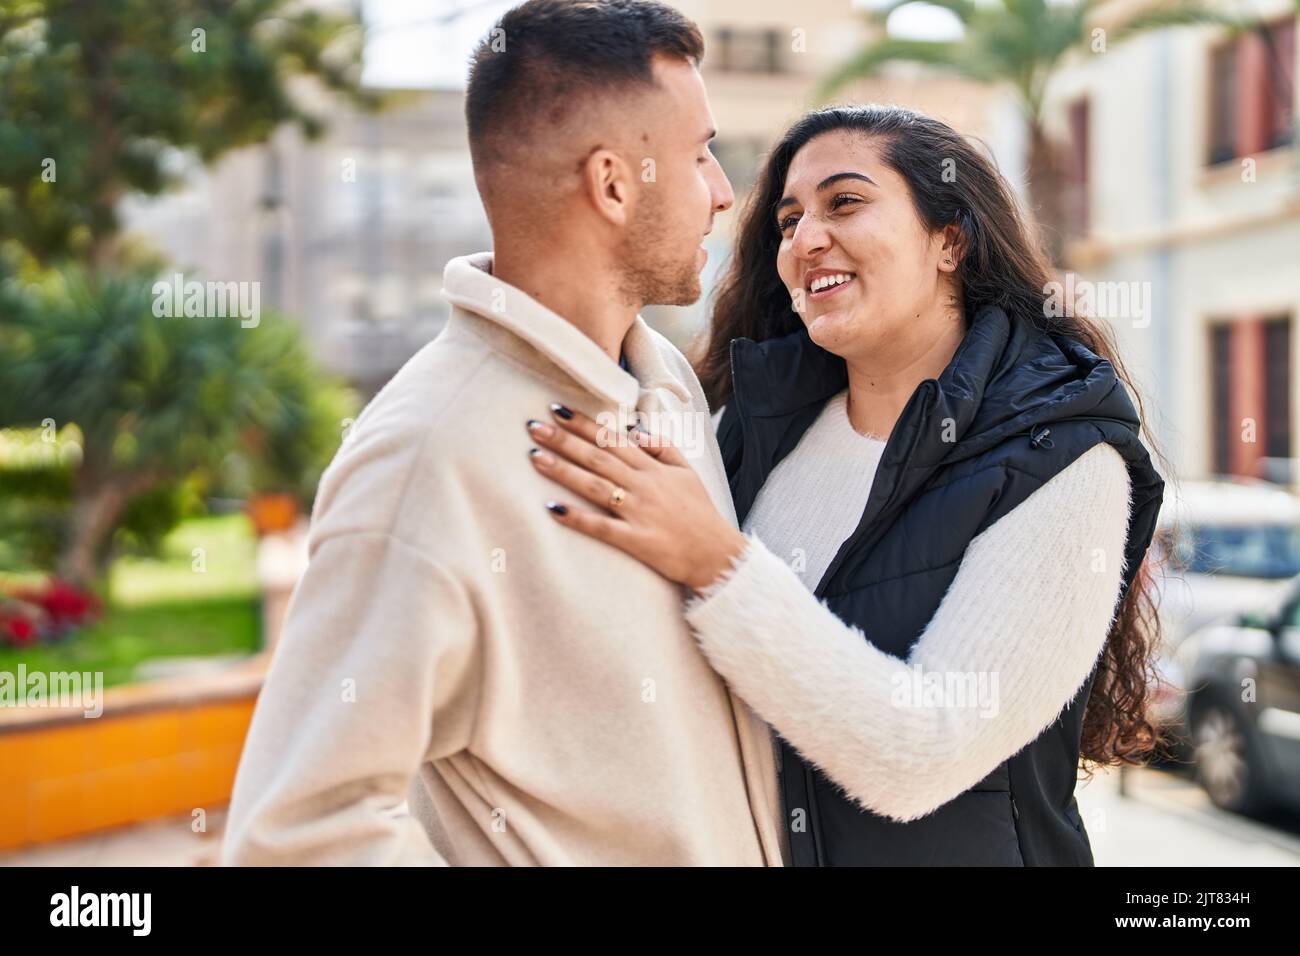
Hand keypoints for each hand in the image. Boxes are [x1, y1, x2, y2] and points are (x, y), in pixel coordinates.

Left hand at [525, 403, 746, 591]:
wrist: (717, 554)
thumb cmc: (700, 513)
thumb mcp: (688, 472)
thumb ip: (663, 447)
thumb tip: (636, 431)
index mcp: (653, 468)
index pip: (612, 439)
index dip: (584, 424)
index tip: (557, 410)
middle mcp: (643, 485)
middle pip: (598, 457)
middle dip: (564, 440)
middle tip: (533, 427)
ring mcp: (639, 512)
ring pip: (595, 486)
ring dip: (563, 470)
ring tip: (535, 457)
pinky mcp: (636, 540)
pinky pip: (601, 527)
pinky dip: (577, 518)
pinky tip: (553, 509)